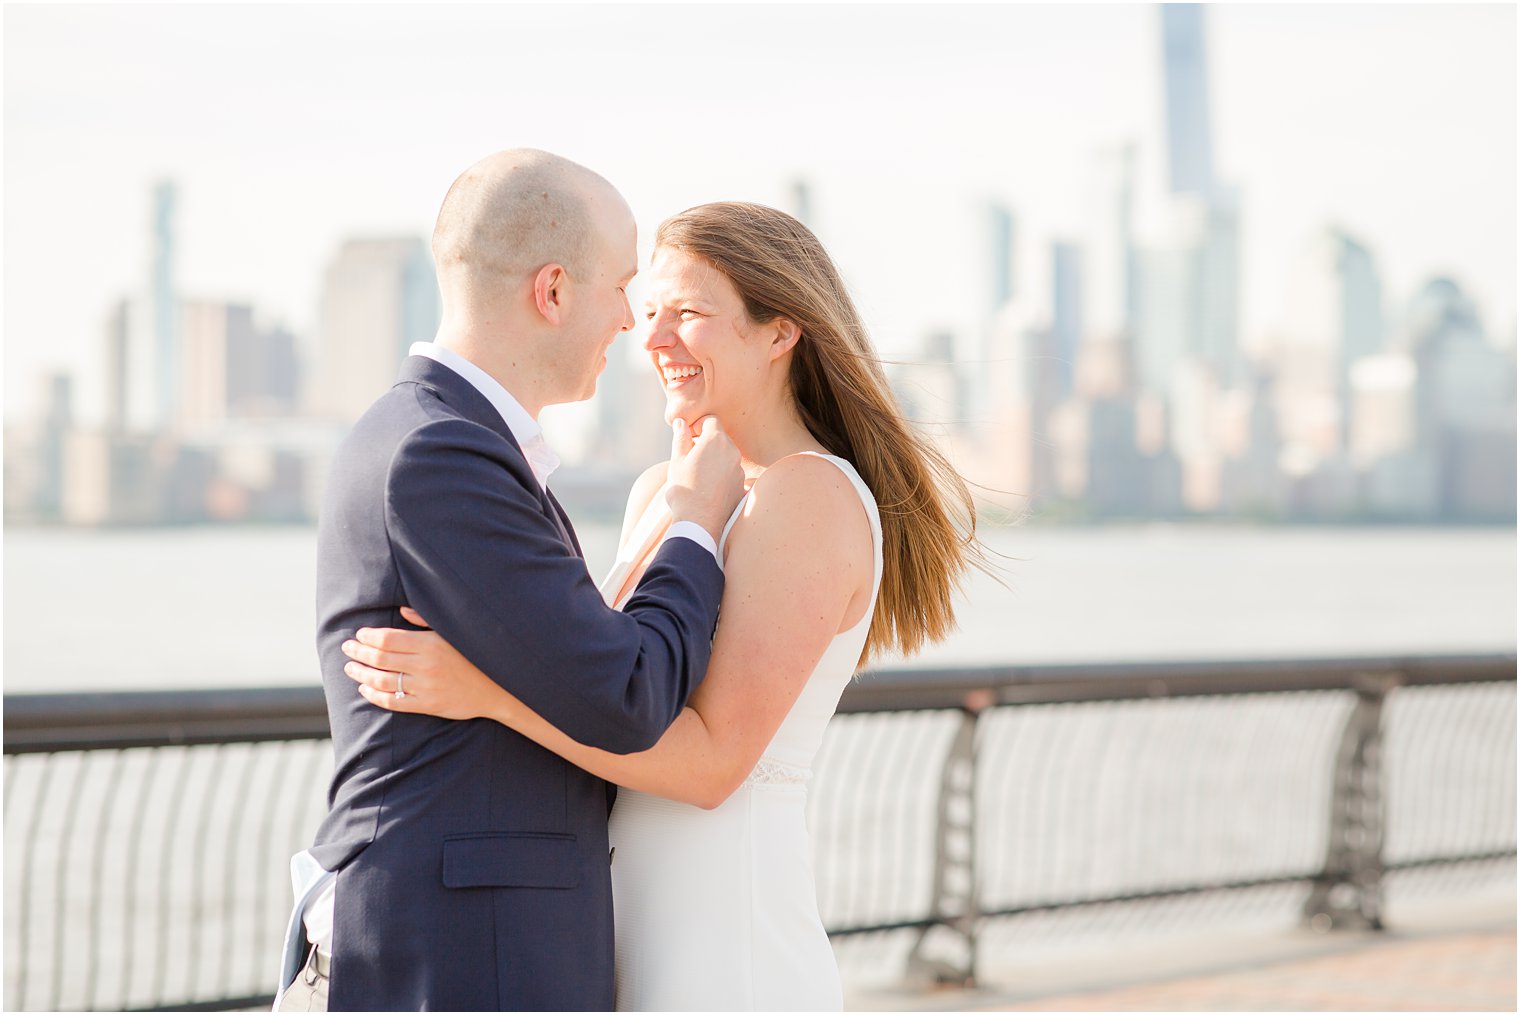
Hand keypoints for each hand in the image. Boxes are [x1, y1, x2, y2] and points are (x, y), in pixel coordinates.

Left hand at [341, 607, 527, 721]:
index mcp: (430, 643)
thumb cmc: (474, 656)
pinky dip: (375, 696)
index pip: (388, 639)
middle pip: (380, 658)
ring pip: (382, 680)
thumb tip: (400, 609)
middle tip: (347, 648)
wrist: (497, 688)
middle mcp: (425, 665)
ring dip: (361, 674)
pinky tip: (365, 690)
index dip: (368, 636)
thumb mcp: (453, 633)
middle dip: (359, 652)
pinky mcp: (427, 705)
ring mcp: (425, 687)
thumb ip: (425, 620)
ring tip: (350, 668)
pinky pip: (394, 702)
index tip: (359, 634)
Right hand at [664, 415, 744, 542]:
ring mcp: (739, 470)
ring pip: (726, 457)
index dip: (698, 427)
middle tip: (690, 459)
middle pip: (720, 438)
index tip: (689, 439)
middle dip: (706, 443)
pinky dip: (721, 476)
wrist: (699, 523)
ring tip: (698, 476)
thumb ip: (681, 438)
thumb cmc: (684, 490)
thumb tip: (681, 423)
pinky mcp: (741, 487)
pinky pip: (731, 474)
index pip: (711, 421)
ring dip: (714, 460)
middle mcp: (732, 452)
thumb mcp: (677, 461)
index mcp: (716, 441)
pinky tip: (708, 489)